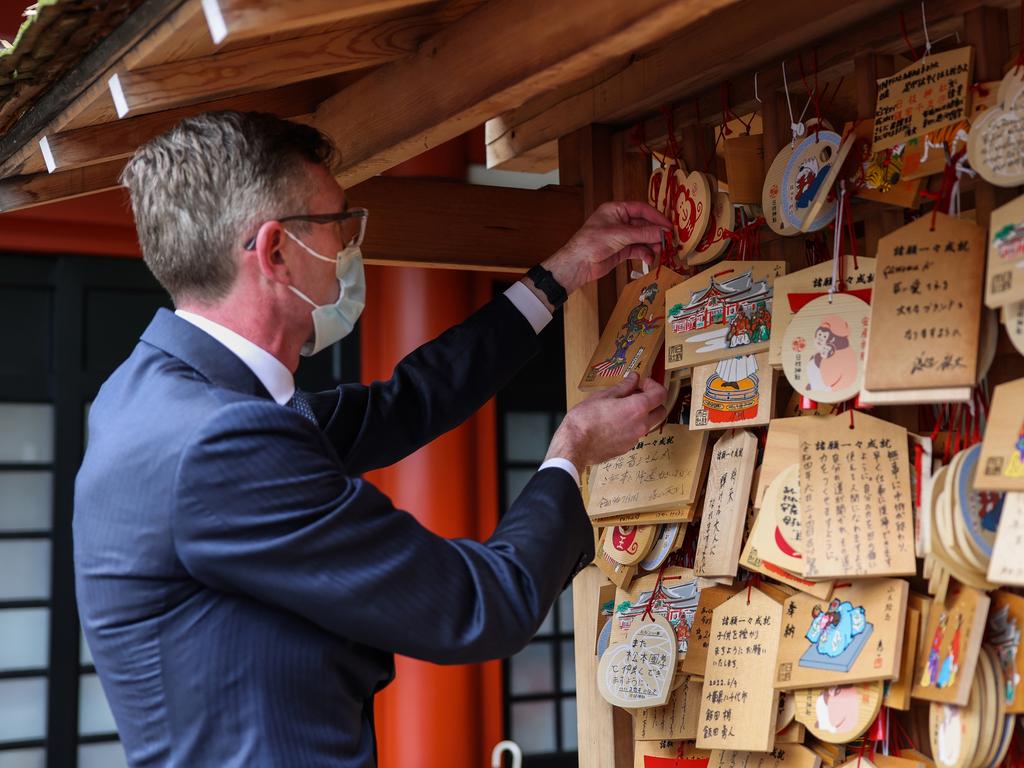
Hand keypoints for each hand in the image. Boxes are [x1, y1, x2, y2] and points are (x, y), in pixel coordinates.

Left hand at [540, 201, 672, 295]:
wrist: (578, 264)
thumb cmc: (591, 243)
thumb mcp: (619, 235)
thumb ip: (643, 233)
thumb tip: (663, 232)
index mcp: (615, 210)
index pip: (641, 209)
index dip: (656, 217)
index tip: (668, 226)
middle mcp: (619, 221)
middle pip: (643, 224)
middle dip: (655, 232)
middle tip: (668, 240)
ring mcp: (620, 236)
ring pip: (642, 238)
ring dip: (651, 244)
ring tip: (659, 250)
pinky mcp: (621, 250)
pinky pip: (638, 249)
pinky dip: (645, 254)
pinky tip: (649, 259)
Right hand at [545, 373, 667, 473]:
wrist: (575, 446)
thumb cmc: (585, 420)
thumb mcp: (603, 396)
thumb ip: (623, 387)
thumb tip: (634, 378)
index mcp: (637, 408)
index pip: (660, 394)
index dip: (654, 385)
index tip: (643, 383)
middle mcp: (641, 424)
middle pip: (661, 411)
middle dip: (653, 401)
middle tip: (638, 394)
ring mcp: (635, 438)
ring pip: (649, 423)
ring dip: (643, 414)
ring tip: (623, 408)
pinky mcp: (627, 448)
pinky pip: (636, 433)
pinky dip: (632, 425)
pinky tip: (615, 422)